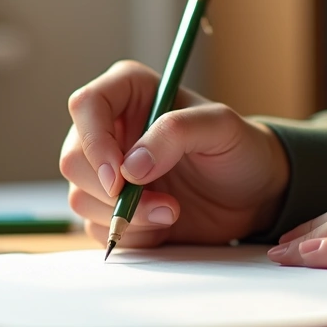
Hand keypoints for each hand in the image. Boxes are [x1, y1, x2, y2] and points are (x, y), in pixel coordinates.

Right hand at [60, 60, 289, 247]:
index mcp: (129, 92)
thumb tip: (130, 167)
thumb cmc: (240, 149)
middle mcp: (110, 128)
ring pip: (80, 196)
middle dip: (112, 191)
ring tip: (172, 212)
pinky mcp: (111, 206)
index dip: (94, 142)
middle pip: (73, 158)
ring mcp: (107, 170)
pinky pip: (96, 226)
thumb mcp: (222, 128)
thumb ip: (177, 133)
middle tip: (162, 204)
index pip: (86, 105)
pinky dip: (130, 233)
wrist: (253, 195)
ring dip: (126, 215)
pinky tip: (163, 224)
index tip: (120, 177)